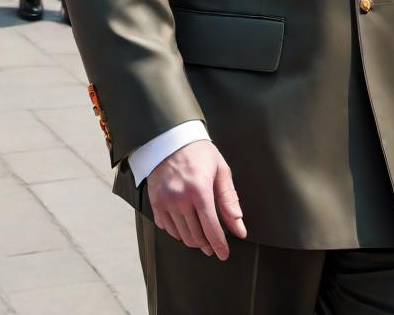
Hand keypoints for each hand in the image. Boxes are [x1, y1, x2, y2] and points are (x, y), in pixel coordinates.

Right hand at [146, 140, 245, 260]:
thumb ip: (229, 199)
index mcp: (200, 189)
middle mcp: (180, 198)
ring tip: (202, 239)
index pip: (211, 227)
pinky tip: (186, 228)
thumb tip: (239, 226)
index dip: (219, 244)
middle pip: (196, 235)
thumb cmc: (199, 152)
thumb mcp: (220, 170)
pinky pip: (168, 228)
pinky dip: (178, 233)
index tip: (224, 254)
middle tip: (214, 246)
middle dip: (207, 245)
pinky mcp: (155, 203)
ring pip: (181, 235)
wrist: (170, 139)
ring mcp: (165, 202)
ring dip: (194, 241)